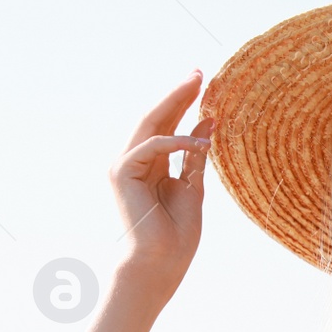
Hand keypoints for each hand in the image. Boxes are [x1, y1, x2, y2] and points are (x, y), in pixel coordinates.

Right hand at [111, 70, 213, 282]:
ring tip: (198, 86)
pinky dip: (176, 141)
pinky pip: (152, 146)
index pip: (167, 126)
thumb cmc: (178, 231)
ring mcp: (125, 165)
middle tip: (198, 72)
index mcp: (151, 164)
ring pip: (150, 125)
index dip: (183, 104)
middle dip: (178, 94)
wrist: (162, 259)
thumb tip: (209, 122)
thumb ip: (196, 156)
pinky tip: (200, 141)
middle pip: (156, 118)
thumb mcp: (194, 186)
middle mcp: (134, 160)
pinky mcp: (122, 172)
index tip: (204, 84)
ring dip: (175, 104)